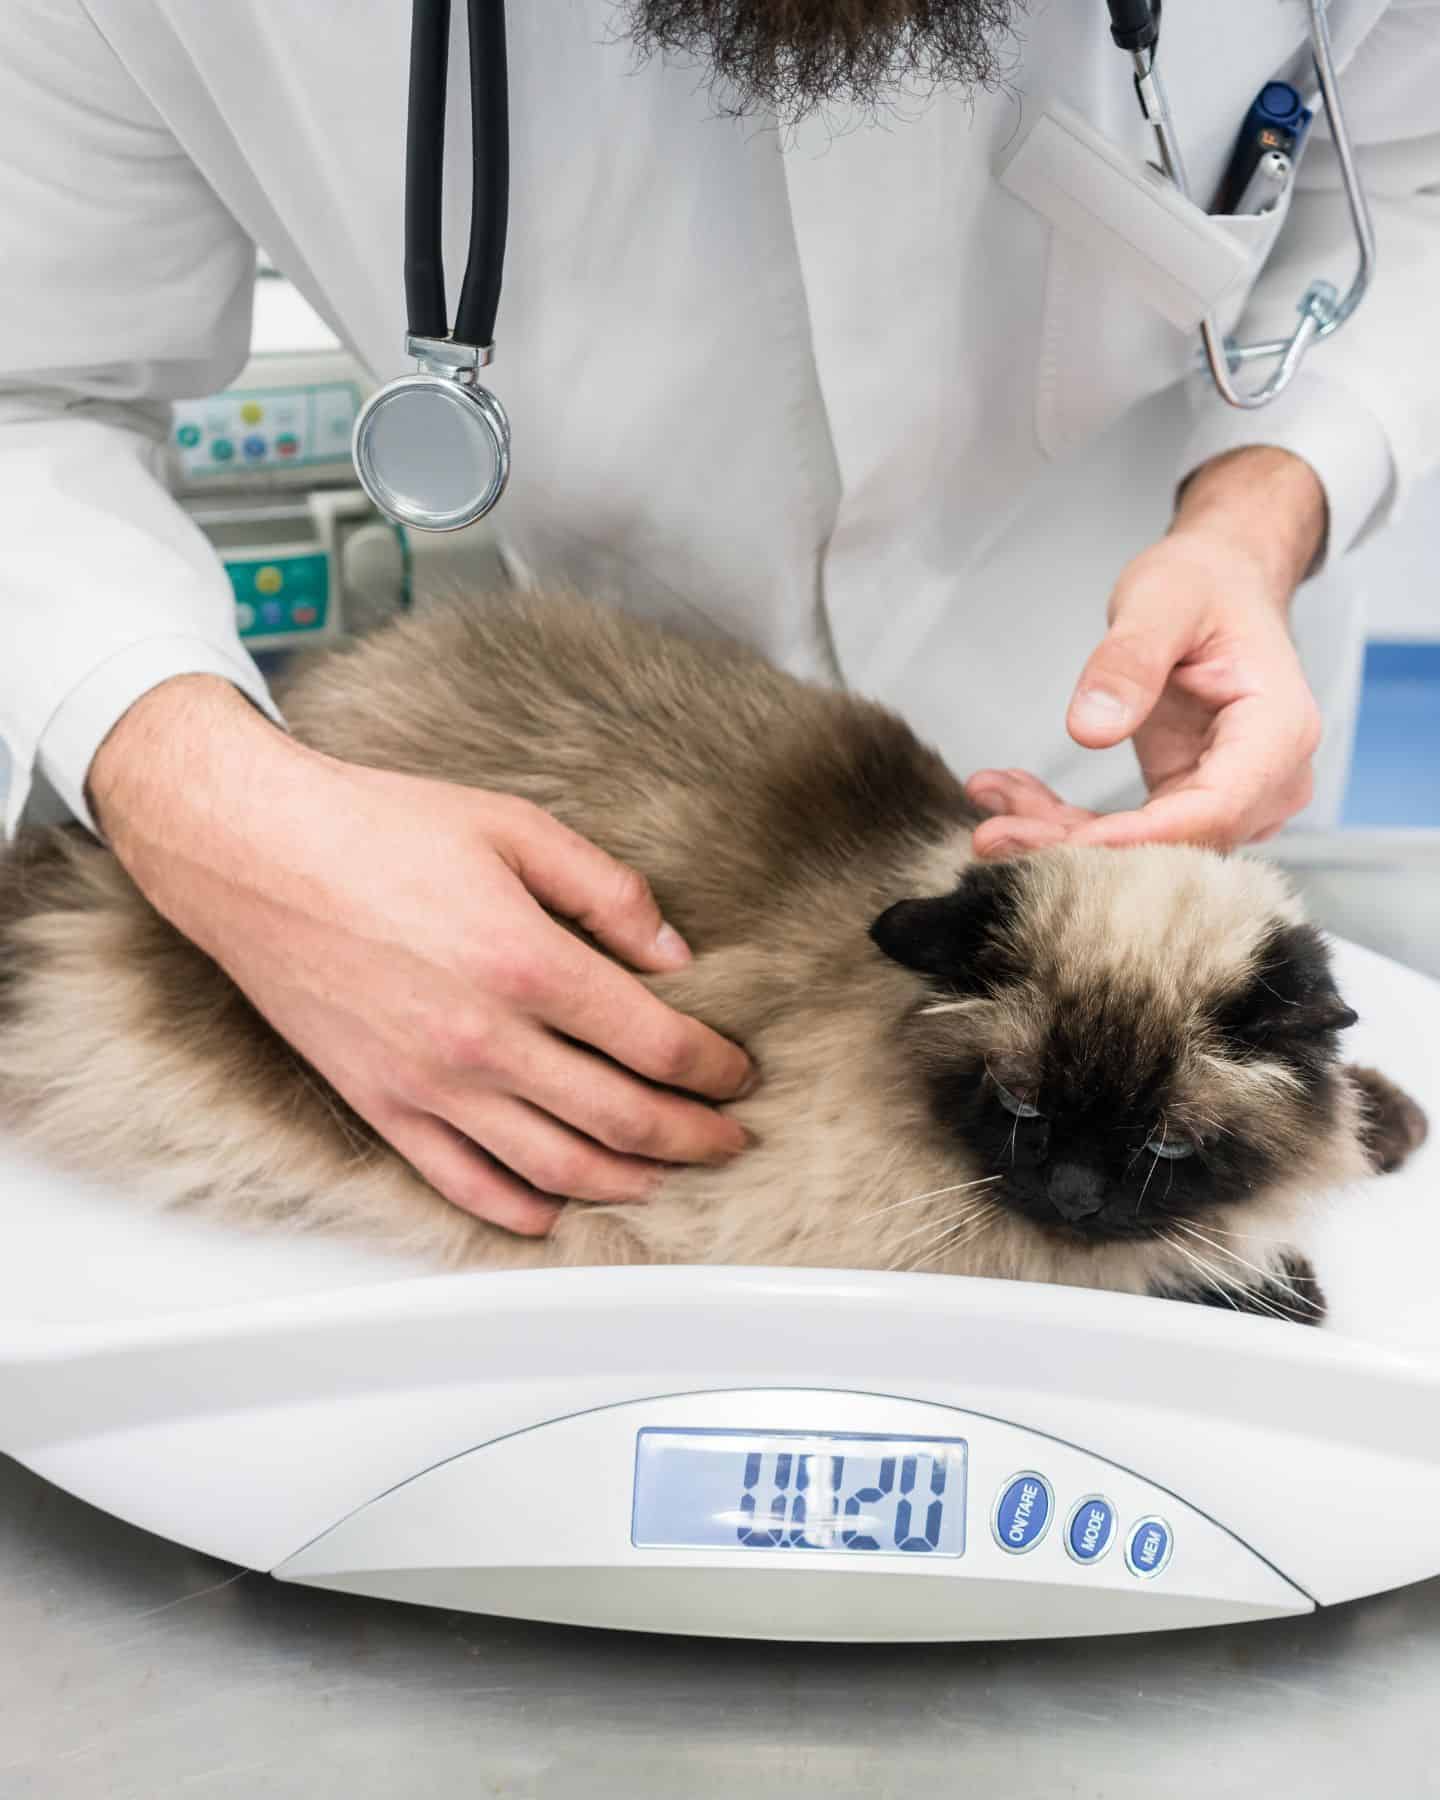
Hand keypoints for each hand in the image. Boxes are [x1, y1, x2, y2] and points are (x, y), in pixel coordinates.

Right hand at [90, 677, 754, 1235]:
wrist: (254, 853)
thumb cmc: (376, 829)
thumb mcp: (513, 828)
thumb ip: (607, 894)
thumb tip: (675, 956)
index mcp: (528, 963)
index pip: (656, 1044)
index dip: (713, 1069)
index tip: (738, 1075)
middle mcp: (484, 1039)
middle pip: (621, 1118)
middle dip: (693, 1137)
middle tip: (729, 1138)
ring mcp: (430, 1084)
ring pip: (555, 1167)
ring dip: (627, 1182)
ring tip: (666, 1178)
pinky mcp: (381, 1105)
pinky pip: (462, 1182)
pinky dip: (519, 1209)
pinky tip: (555, 1210)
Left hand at [967, 447, 1327, 856]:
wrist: (1222, 582)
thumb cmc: (1205, 585)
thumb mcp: (1163, 601)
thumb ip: (1130, 661)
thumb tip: (1090, 730)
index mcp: (1278, 733)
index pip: (1214, 810)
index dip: (1138, 838)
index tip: (1061, 839)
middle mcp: (1268, 781)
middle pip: (1176, 843)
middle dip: (1080, 846)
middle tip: (993, 835)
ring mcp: (1234, 798)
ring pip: (1146, 847)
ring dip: (1061, 836)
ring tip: (989, 812)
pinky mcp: (1191, 800)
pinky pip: (1128, 829)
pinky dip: (1066, 820)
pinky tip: (1009, 795)